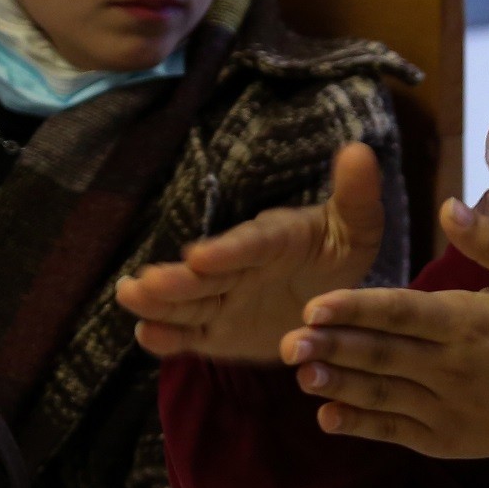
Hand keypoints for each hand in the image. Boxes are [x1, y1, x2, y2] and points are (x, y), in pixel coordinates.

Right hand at [117, 143, 386, 363]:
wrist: (330, 295)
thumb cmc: (340, 251)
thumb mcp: (358, 227)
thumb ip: (356, 196)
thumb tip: (358, 150)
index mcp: (273, 240)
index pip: (251, 245)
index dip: (228, 251)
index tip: (200, 256)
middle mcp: (239, 267)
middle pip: (206, 275)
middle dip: (178, 280)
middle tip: (145, 282)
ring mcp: (224, 299)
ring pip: (188, 302)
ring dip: (159, 301)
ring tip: (130, 297)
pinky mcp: (216, 331)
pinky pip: (190, 335)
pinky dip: (168, 337)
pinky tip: (146, 336)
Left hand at [281, 198, 488, 480]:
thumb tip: (449, 205)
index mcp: (467, 322)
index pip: (401, 312)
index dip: (355, 308)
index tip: (315, 304)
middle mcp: (450, 367)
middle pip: (380, 354)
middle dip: (331, 346)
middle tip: (285, 341)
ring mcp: (445, 407)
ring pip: (380, 393)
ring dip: (337, 384)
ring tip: (299, 373)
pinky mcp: (443, 438)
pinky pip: (394, 430)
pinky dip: (360, 426)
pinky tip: (326, 417)